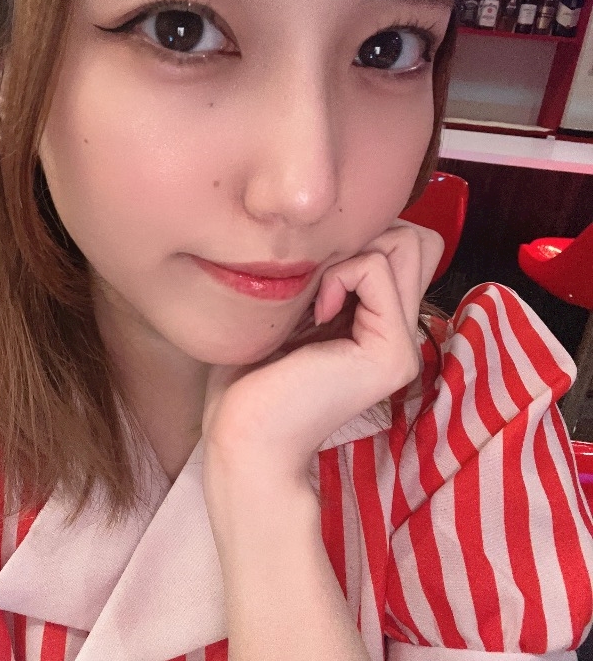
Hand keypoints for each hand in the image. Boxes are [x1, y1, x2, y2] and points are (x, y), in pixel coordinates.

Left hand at [202, 221, 443, 492]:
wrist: (242, 435)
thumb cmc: (249, 375)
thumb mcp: (291, 307)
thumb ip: (327, 273)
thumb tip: (344, 225)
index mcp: (378, 323)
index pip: (404, 245)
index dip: (361, 237)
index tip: (314, 276)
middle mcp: (401, 334)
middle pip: (418, 239)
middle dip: (366, 236)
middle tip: (321, 279)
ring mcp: (403, 346)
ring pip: (411, 243)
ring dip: (353, 251)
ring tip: (318, 296)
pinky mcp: (392, 354)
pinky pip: (378, 270)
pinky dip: (340, 274)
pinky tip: (316, 313)